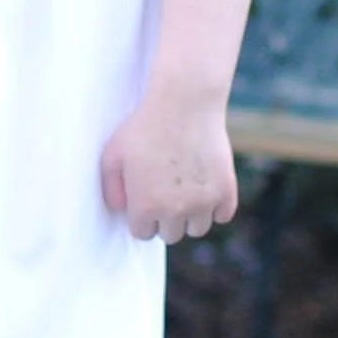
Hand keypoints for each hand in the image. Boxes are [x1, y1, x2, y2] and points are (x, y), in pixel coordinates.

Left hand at [99, 90, 238, 244]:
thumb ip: (111, 189)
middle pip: (170, 235)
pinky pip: (222, 215)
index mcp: (145, 207)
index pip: (143, 233)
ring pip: (197, 229)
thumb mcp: (113, 155)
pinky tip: (206, 189)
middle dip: (165, 218)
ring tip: (185, 192)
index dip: (142, 214)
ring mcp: (203, 203)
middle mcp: (175, 211)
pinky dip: (216, 206)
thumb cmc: (145, 126)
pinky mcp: (226, 191)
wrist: (184, 102)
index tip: (145, 197)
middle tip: (165, 192)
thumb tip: (122, 211)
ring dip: (190, 216)